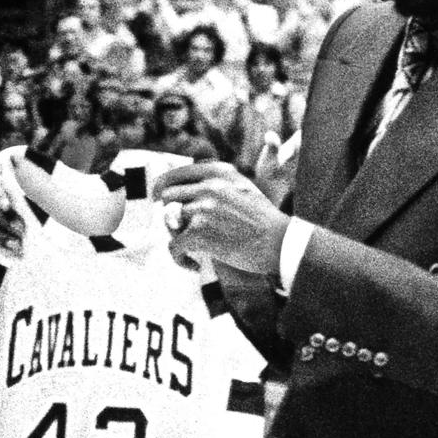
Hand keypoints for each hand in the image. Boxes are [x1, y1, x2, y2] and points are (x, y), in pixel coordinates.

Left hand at [154, 162, 288, 274]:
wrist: (280, 243)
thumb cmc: (263, 221)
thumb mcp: (242, 188)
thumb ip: (215, 184)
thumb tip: (182, 192)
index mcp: (218, 172)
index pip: (175, 174)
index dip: (162, 187)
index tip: (157, 199)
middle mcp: (208, 186)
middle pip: (167, 198)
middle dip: (170, 215)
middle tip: (182, 233)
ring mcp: (203, 208)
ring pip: (168, 222)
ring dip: (176, 238)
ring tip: (191, 251)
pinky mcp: (199, 232)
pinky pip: (173, 246)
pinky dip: (179, 258)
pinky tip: (192, 265)